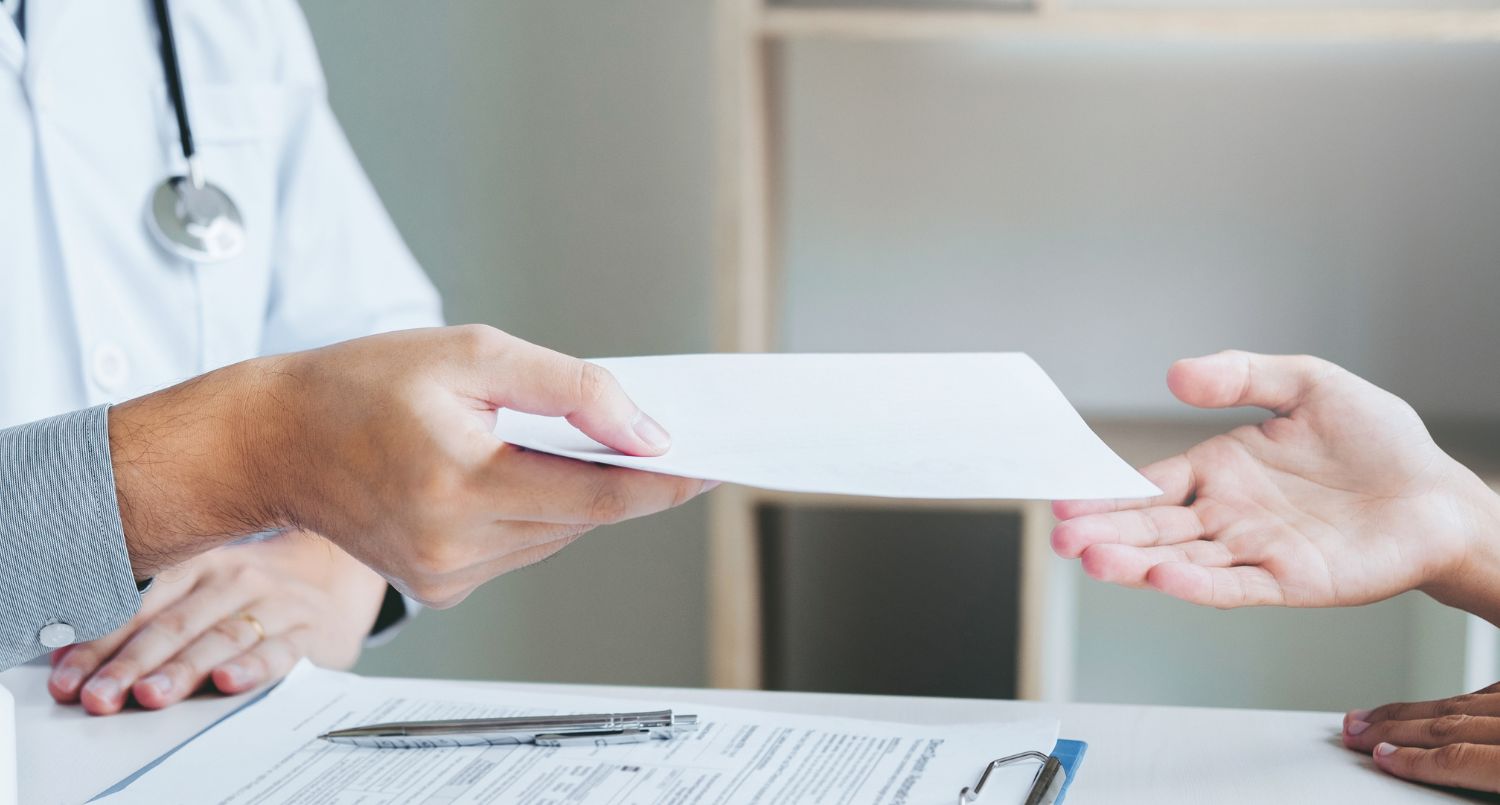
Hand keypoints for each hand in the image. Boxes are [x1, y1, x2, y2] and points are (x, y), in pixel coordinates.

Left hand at [46, 530, 385, 714]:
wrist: (335, 576)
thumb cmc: (253, 592)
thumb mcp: (205, 588)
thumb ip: (152, 617)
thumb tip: (76, 658)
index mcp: (200, 564)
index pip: (141, 606)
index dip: (101, 644)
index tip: (70, 679)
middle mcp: (236, 578)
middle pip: (176, 623)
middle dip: (132, 664)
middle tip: (101, 695)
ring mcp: (275, 602)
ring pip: (222, 637)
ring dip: (184, 669)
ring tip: (152, 695)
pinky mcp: (308, 630)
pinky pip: (279, 649)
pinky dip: (253, 666)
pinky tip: (228, 682)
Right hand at [109, 325, 712, 607]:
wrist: (273, 442)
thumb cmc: (361, 385)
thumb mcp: (471, 354)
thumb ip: (569, 388)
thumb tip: (646, 431)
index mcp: (459, 484)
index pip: (596, 496)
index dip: (665, 482)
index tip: (717, 465)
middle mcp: (453, 546)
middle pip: (584, 518)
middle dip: (626, 477)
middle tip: (658, 435)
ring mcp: (444, 577)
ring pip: (557, 536)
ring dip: (577, 493)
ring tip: (567, 442)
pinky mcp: (438, 589)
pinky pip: (522, 549)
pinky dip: (538, 512)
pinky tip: (515, 472)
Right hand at [1051, 351, 1499, 617]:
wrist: (1440, 494)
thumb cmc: (1380, 442)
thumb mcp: (1308, 383)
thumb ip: (1242, 376)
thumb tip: (1175, 375)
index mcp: (1220, 470)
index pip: (1149, 486)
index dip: (1107, 493)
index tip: (1065, 501)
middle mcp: (1228, 516)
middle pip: (1152, 528)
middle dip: (1104, 534)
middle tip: (1061, 538)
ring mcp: (1255, 552)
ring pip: (1181, 560)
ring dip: (1136, 563)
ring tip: (1093, 560)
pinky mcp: (1290, 582)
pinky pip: (1235, 585)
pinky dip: (1197, 585)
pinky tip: (1162, 578)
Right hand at [1341, 683, 1499, 793]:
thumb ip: (1482, 782)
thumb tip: (1440, 776)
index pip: (1456, 759)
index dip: (1412, 760)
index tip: (1379, 757)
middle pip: (1447, 724)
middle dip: (1392, 728)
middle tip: (1356, 729)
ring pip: (1458, 704)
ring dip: (1410, 711)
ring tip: (1375, 715)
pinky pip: (1484, 692)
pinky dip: (1450, 701)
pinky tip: (1432, 705)